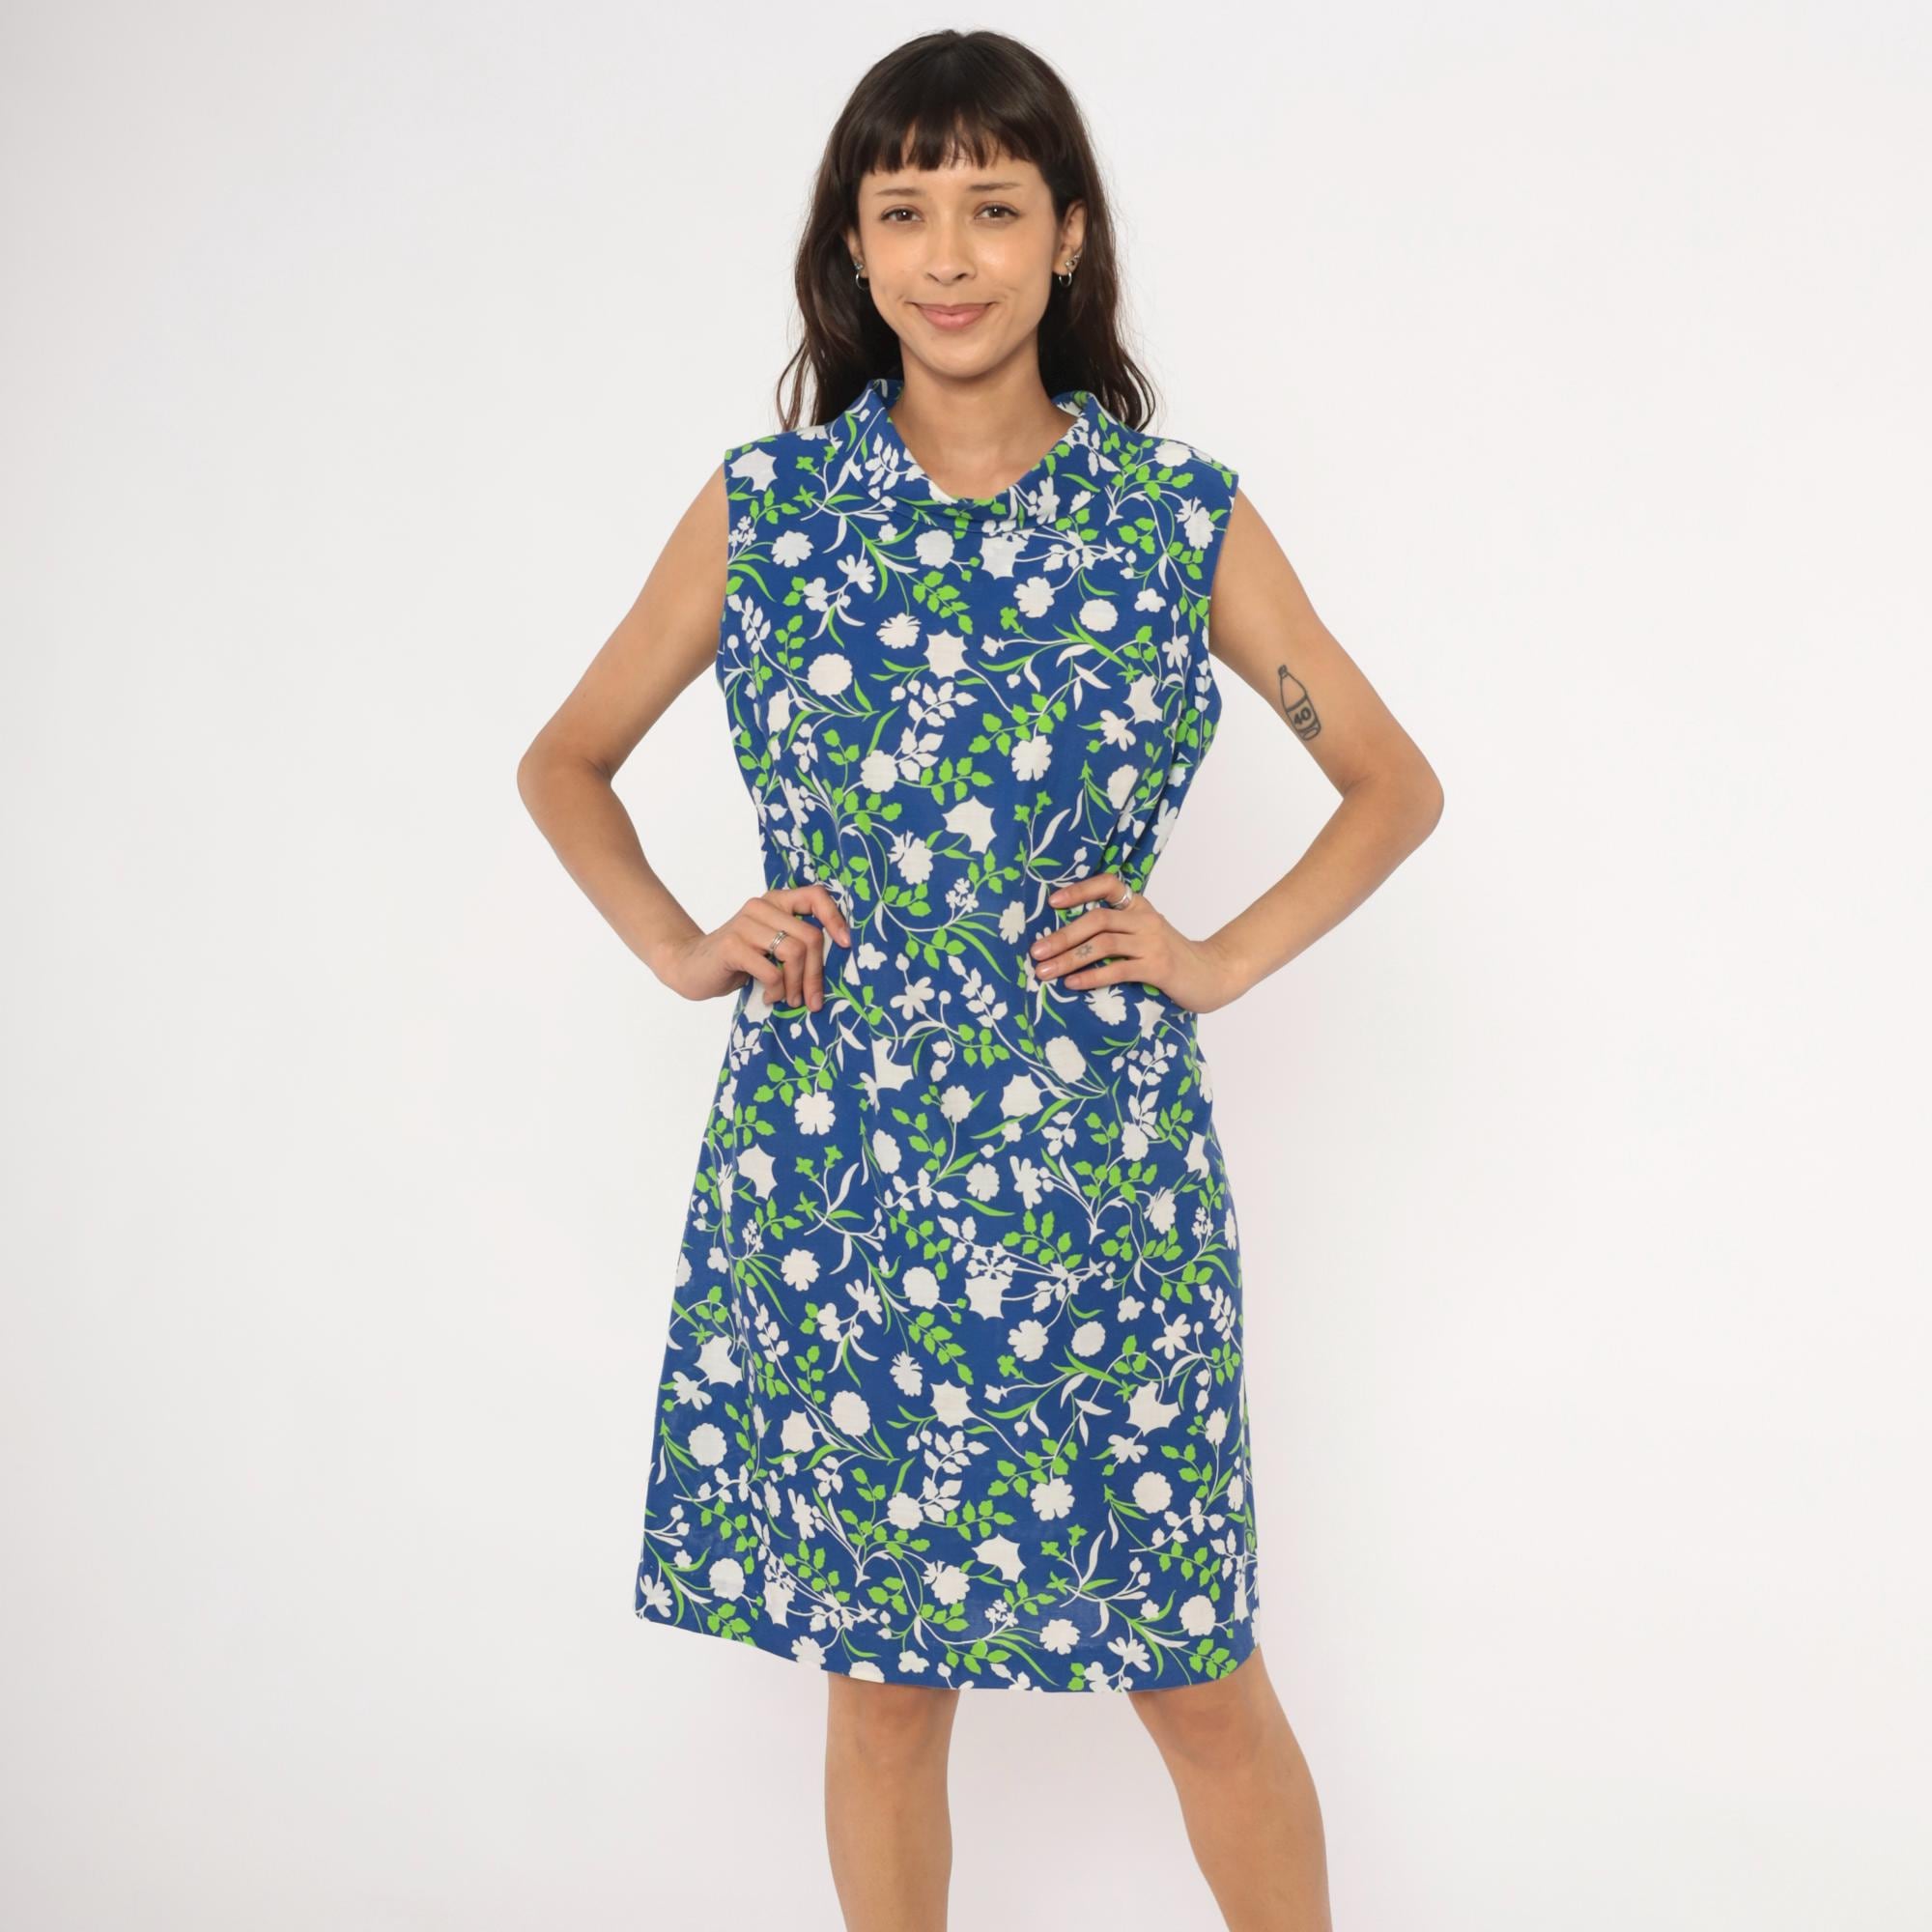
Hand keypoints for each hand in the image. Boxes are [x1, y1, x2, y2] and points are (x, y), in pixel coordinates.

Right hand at [655, 883, 854, 1011]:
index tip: (845, 945)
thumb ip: (797, 943)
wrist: (691, 967)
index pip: (815, 896)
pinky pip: (771, 970)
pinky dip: (777, 990)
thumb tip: (838, 960)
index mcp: (776, 901)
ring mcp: (745, 924)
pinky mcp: (732, 946)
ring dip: (797, 985)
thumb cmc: (739, 960)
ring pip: (793, 953)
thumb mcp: (772, 946)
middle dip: (817, 975)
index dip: (835, 919)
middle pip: (810, 937)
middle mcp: (761, 906)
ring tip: (790, 1001)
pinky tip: (769, 997)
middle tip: (813, 1000)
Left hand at [1027, 873, 1247, 1014]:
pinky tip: (1072, 984)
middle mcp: (1146, 919)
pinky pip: (1117, 969)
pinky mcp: (1158, 967)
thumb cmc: (1171, 958)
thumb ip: (1117, 931)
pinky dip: (1091, 976)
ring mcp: (1153, 943)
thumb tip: (1066, 940)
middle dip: (1062, 936)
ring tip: (1045, 972)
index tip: (1053, 903)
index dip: (1080, 890)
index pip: (1109, 885)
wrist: (1213, 975)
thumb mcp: (1145, 935)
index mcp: (1140, 906)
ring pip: (1102, 944)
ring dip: (1069, 958)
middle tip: (1036, 952)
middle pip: (1097, 920)